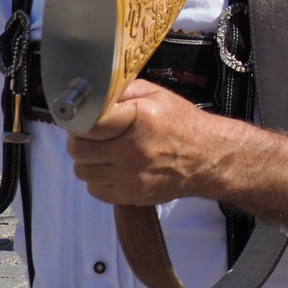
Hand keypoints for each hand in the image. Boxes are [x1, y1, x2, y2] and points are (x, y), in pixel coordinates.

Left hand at [67, 80, 228, 207]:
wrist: (207, 158)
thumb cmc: (181, 123)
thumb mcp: (156, 95)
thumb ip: (123, 91)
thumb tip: (92, 94)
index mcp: (139, 119)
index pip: (89, 123)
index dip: (80, 120)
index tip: (83, 118)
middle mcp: (133, 150)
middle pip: (79, 150)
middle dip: (79, 140)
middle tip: (90, 135)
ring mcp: (132, 177)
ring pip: (83, 172)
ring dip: (87, 161)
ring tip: (101, 152)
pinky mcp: (132, 196)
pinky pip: (95, 190)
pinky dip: (98, 179)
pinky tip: (112, 168)